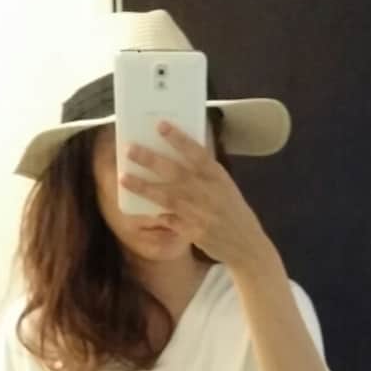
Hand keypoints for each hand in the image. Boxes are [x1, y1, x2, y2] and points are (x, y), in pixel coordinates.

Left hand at [119, 122, 274, 270]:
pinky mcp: (193, 232)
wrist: (246, 244)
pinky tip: (138, 206)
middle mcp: (208, 193)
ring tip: (124, 178)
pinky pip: (169, 220)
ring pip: (166, 197)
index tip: (160, 125)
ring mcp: (200, 213)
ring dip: (143, 187)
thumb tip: (178, 152)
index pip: (197, 153)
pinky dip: (155, 213)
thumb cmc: (233, 211)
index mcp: (218, 176)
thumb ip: (204, 172)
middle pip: (175, 172)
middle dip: (151, 160)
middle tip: (129, 149)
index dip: (178, 139)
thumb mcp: (224, 186)